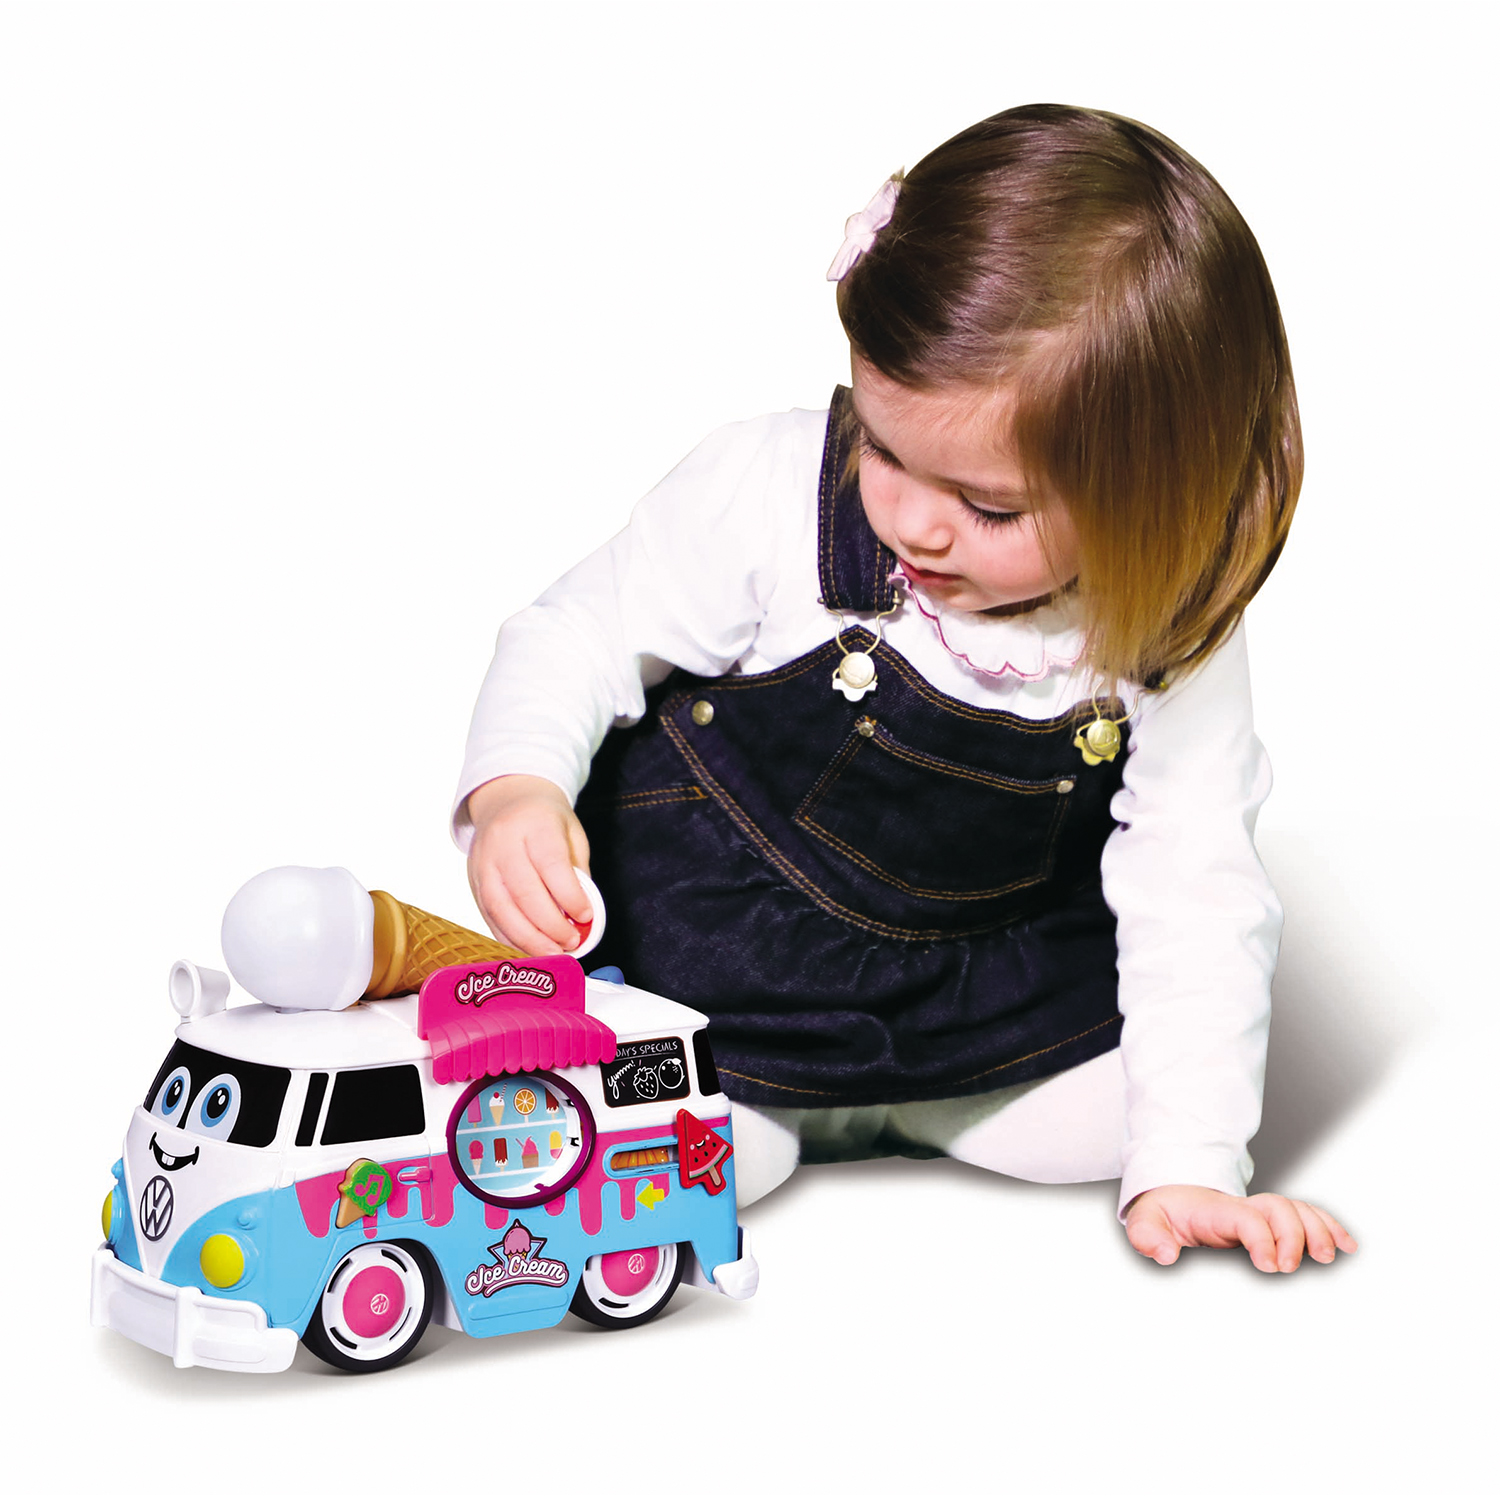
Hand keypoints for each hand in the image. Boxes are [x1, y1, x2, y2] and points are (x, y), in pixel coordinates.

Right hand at [465, 775, 592, 954]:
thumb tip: (583, 918)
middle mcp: (503, 843)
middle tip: (571, 943)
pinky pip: (489, 916)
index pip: (551, 865)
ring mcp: (483, 863)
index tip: (586, 916)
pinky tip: (528, 949)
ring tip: (552, 954)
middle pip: (524, 892)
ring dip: (528, 939)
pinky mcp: (473, 881)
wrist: (506, 800)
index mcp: (534, 824)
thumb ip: (578, 873)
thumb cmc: (546, 820)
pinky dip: (510, 938)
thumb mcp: (571, 834)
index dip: (569, 896)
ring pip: (501, 909)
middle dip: (550, 926)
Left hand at [1124, 1184, 1356, 1271]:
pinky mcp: (1273, 1221)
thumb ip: (1148, 1236)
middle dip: (1293, 1235)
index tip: (1269, 1265)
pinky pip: (1306, 1216)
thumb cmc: (1163, 1213)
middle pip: (1279, 1208)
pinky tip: (1347, 1246)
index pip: (1246, 1217)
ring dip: (1319, 1230)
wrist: (1172, 1195)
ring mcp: (1261, 1212)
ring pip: (1298, 1210)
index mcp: (1216, 1211)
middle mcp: (1243, 1207)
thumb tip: (1167, 1255)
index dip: (1262, 1238)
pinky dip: (1329, 1227)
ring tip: (1329, 1258)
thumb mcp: (1145, 1222)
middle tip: (1290, 1267)